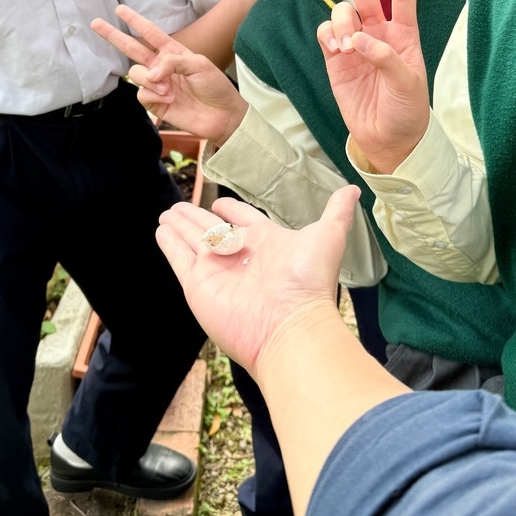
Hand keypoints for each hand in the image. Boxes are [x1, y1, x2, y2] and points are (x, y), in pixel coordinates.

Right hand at [91, 5, 246, 142]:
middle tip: (95, 23)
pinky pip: (141, 94)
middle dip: (113, 35)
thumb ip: (172, 61)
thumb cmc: (215, 86)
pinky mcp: (154, 103)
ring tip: (169, 89)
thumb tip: (151, 73)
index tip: (119, 9)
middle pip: (131, 48)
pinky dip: (152, 94)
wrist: (221, 115)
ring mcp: (156, 84)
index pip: (150, 32)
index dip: (135, 20)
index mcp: (172, 52)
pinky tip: (167, 98)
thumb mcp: (198, 64)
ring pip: (135, 73)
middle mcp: (161, 66)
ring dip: (150, 79)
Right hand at [156, 186, 359, 374]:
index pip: (243, 220)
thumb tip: (355, 190)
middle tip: (179, 204)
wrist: (288, 326)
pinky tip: (160, 230)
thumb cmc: (309, 282)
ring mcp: (216, 270)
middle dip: (196, 216)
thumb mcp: (327, 237)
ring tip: (167, 212)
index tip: (220, 201)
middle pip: (211, 229)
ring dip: (179, 225)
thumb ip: (337, 211)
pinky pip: (178, 258)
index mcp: (266, 242)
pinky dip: (168, 244)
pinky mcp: (197, 285)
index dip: (231, 209)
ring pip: (192, 240)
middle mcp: (239, 256)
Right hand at [316, 0, 428, 172]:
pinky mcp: (335, 59)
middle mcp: (378, 33)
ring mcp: (354, 44)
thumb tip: (359, 39)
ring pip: (342, 12)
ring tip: (347, 46)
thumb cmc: (407, 110)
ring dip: (342, 21)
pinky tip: (337, 49)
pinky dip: (329, 34)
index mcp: (404, 34)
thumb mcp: (407, 83)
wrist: (388, 140)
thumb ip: (386, 57)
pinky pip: (326, 32)